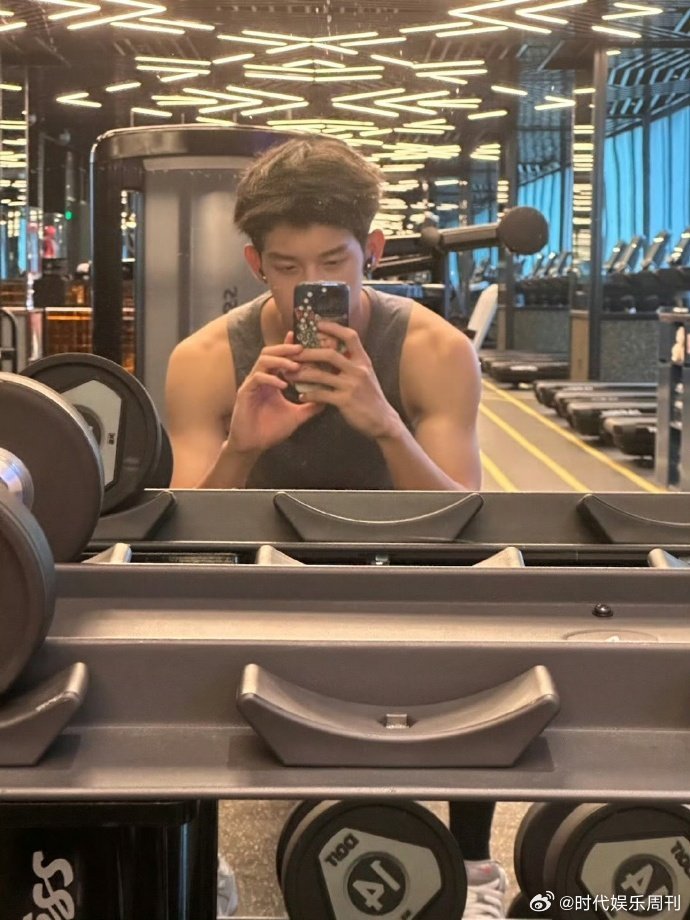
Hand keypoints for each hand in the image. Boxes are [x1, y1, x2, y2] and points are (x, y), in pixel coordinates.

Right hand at [228, 334, 323, 454]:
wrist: (253, 446)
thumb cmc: (271, 430)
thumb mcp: (296, 416)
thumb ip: (310, 407)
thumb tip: (328, 399)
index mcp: (272, 380)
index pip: (280, 357)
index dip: (290, 346)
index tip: (305, 340)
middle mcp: (261, 378)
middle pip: (270, 352)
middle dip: (286, 348)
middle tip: (302, 349)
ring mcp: (252, 384)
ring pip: (263, 361)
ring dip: (280, 361)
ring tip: (296, 366)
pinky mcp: (245, 392)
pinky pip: (257, 378)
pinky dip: (271, 378)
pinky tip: (283, 384)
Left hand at [288, 322, 401, 439]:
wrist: (383, 420)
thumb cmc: (370, 397)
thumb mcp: (366, 375)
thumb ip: (352, 363)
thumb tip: (334, 350)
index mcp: (363, 361)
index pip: (350, 337)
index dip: (334, 328)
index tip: (318, 323)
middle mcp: (358, 370)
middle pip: (330, 354)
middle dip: (308, 352)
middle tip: (293, 353)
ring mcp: (351, 386)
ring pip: (321, 375)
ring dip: (303, 374)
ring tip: (290, 374)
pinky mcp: (345, 401)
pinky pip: (321, 395)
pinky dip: (309, 394)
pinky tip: (301, 394)